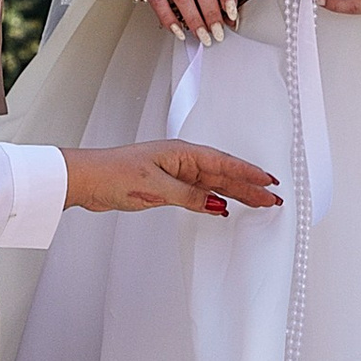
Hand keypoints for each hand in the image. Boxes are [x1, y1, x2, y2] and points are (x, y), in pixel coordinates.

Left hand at [63, 138, 280, 217]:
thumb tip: (217, 205)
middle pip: (223, 174)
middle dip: (249, 186)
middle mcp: (181, 161)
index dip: (248, 173)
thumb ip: (190, 197)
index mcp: (182, 153)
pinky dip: (214, 200)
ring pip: (213, 184)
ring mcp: (174, 173)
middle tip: (273, 198)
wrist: (87, 180)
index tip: (270, 182)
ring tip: (259, 202)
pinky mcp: (166, 186)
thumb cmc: (114, 174)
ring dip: (236, 193)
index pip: (223, 164)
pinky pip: (199, 192)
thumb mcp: (156, 188)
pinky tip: (224, 207)